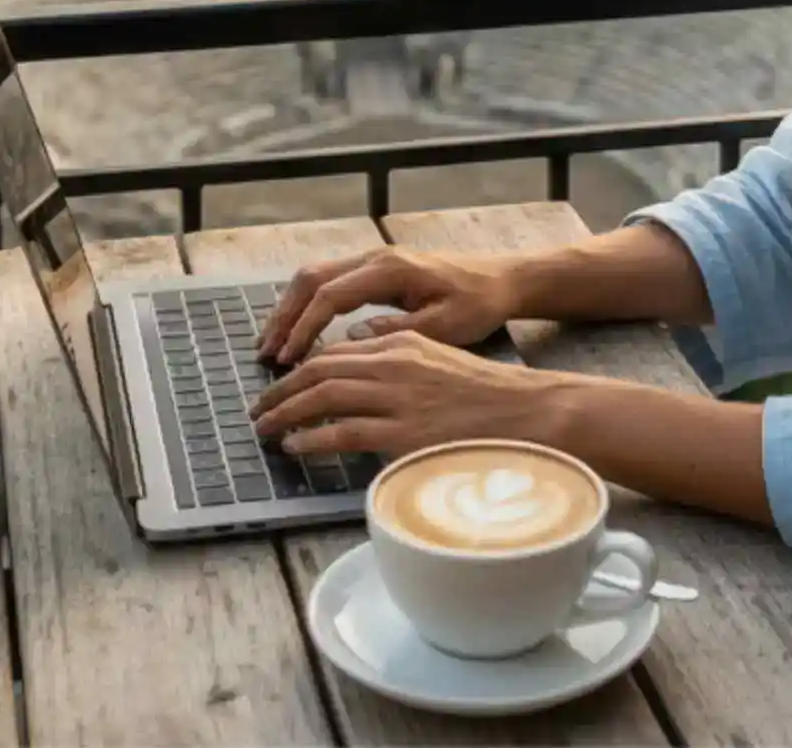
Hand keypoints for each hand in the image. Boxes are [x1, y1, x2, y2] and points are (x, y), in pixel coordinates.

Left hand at [252, 332, 569, 458]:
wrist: (532, 412)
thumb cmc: (491, 397)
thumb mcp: (440, 363)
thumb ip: (400, 364)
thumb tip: (359, 378)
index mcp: (403, 345)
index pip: (334, 352)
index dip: (299, 370)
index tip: (279, 389)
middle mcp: (396, 364)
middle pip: (320, 370)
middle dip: (281, 391)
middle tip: (259, 411)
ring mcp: (400, 398)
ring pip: (324, 398)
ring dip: (287, 414)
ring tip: (266, 430)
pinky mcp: (406, 432)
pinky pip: (343, 433)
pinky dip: (312, 438)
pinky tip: (295, 446)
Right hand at [259, 247, 520, 363]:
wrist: (501, 279)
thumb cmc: (478, 304)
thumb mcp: (445, 326)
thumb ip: (398, 332)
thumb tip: (351, 340)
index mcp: (390, 269)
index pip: (330, 295)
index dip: (304, 328)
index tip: (288, 360)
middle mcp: (374, 257)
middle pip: (311, 279)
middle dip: (284, 316)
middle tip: (266, 354)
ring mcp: (373, 259)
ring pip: (315, 277)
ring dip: (290, 309)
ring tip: (273, 346)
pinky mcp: (375, 268)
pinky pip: (329, 281)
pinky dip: (307, 304)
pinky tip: (299, 331)